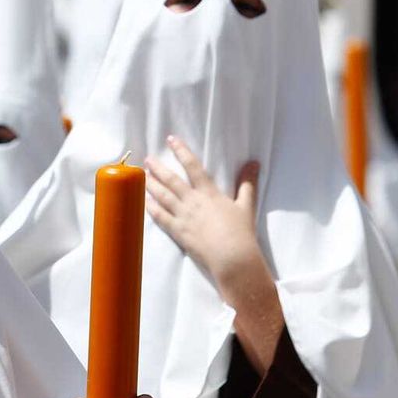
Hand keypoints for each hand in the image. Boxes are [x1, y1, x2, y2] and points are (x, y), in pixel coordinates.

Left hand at [145, 138, 262, 286]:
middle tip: (147, 159)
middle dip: (158, 168)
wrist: (232, 257)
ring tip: (143, 175)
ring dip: (151, 184)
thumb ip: (248, 183)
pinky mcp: (177, 232)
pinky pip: (160, 217)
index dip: (181, 151)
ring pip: (162, 196)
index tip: (171, 140)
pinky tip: (143, 200)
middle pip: (171, 180)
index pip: (192, 166)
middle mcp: (192, 201)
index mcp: (209, 193)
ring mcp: (183, 216)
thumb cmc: (241, 232)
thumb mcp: (247, 205)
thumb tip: (254, 163)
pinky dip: (150, 207)